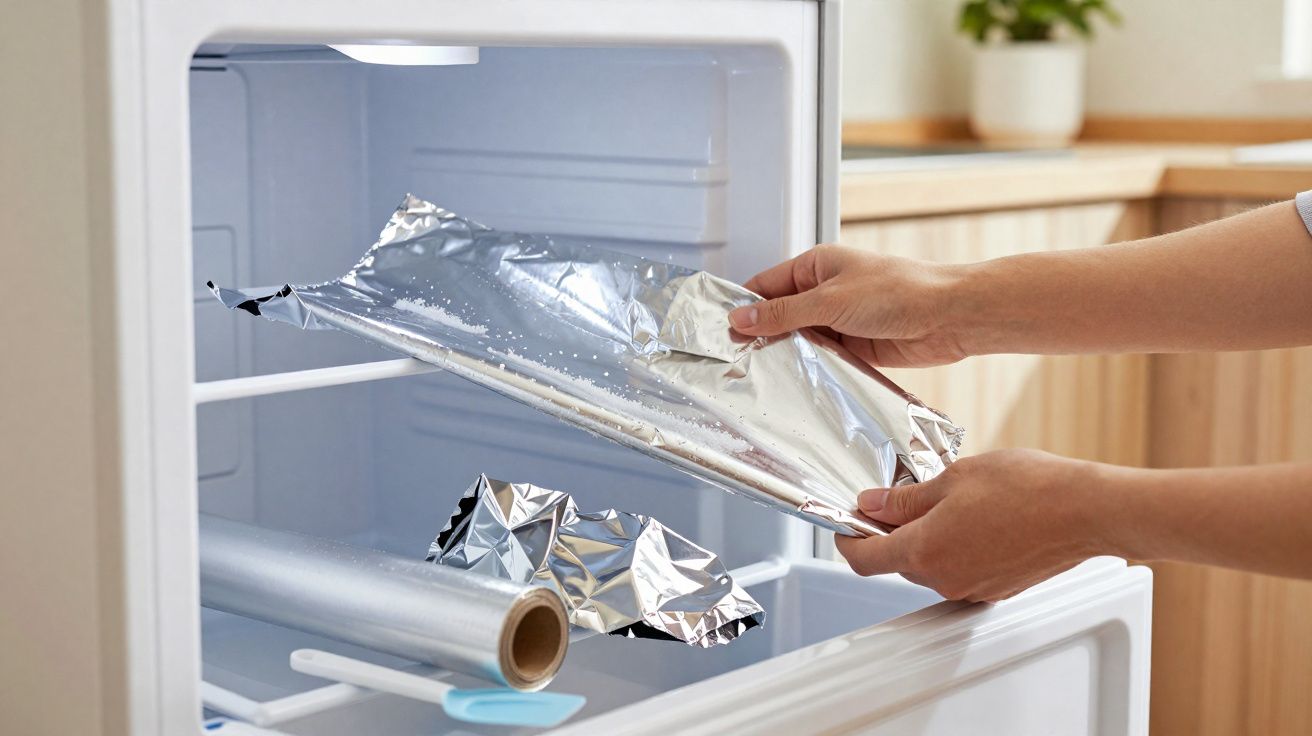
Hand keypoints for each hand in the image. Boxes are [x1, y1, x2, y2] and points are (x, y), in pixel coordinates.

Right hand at [728, 245, 969, 367]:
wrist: (949, 317)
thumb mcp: (829, 300)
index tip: (721, 331)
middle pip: (780, 316)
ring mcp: (840, 321)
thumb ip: (782, 313)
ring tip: (759, 377)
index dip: (743, 307)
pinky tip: (794, 384)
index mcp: (816, 266)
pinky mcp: (854, 348)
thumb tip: (740, 318)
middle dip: (762, 336)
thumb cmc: (900, 291)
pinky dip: (810, 371)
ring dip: (787, 356)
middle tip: (734, 360)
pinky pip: (822, 360)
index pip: (766, 285)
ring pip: (800, 341)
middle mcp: (826, 292)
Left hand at [834, 449, 1105, 601]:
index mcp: (925, 551)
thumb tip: (872, 504)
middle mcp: (945, 579)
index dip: (847, 539)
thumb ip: (904, 497)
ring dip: (927, 538)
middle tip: (901, 497)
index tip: (846, 523)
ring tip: (950, 502)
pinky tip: (976, 519)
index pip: (864, 559)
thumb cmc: (1028, 489)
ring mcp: (972, 588)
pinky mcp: (996, 588)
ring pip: (930, 565)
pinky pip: (960, 570)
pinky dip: (956, 548)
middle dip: (892, 531)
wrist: (1086, 511)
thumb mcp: (952, 478)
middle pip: (896, 561)